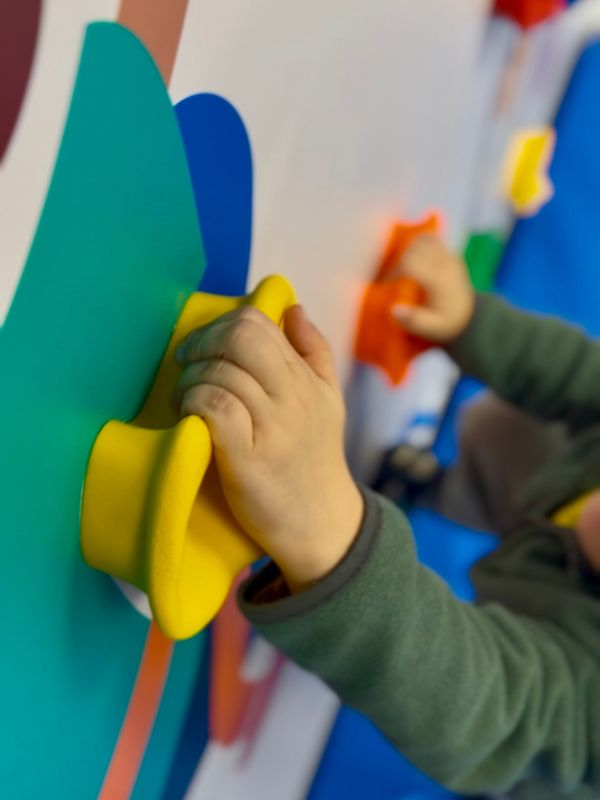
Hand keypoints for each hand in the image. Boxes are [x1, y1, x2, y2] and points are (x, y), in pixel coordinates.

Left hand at [173, 305, 363, 592]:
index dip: (221, 326)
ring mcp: (273, 426)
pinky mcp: (250, 459)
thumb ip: (314, 351)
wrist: (322, 525)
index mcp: (306, 378)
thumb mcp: (329, 400)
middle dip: (202, 343)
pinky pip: (215, 408)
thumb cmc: (316, 460)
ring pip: (220, 373)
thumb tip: (293, 309)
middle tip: (188, 365)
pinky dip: (195, 404)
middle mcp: (294, 396)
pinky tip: (192, 419)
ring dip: (190, 381)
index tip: (204, 349)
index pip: (258, 323)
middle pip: (240, 337)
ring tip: (186, 401)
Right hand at [390, 235, 474, 343]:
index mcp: (439, 281)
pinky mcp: (450, 254)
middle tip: (395, 278)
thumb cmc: (446, 322)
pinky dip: (419, 245)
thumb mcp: (432, 328)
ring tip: (405, 268)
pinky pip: (431, 240)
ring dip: (409, 250)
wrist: (470, 315)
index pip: (410, 263)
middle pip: (414, 249)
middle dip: (400, 261)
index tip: (388, 284)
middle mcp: (445, 264)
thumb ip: (414, 320)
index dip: (394, 271)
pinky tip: (415, 259)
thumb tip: (393, 310)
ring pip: (423, 240)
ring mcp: (450, 257)